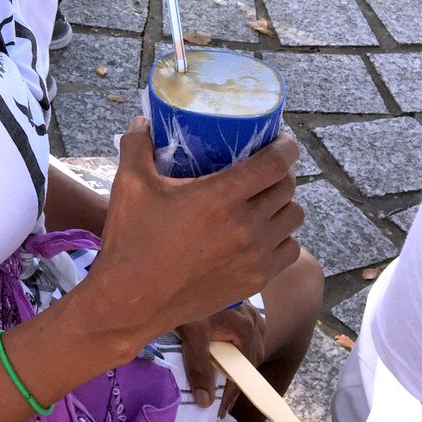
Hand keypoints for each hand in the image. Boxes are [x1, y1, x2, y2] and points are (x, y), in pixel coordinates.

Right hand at [82, 117, 301, 346]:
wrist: (131, 300)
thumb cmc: (131, 239)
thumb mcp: (128, 184)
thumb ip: (136, 145)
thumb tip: (142, 120)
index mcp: (220, 197)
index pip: (274, 164)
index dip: (285, 147)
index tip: (281, 139)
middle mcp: (246, 226)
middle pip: (287, 189)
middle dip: (281, 172)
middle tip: (265, 166)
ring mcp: (255, 257)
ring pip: (293, 220)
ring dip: (284, 204)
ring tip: (265, 199)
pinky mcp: (254, 281)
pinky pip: (289, 251)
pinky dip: (282, 237)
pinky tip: (264, 232)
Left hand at [176, 303, 264, 414]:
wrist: (180, 267)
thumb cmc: (188, 298)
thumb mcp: (191, 333)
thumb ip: (199, 366)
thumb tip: (206, 401)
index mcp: (246, 329)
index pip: (243, 373)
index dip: (231, 395)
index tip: (218, 411)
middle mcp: (252, 319)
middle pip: (250, 359)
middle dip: (237, 379)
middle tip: (220, 396)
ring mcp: (247, 309)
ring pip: (252, 342)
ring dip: (241, 359)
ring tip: (225, 372)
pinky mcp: (238, 301)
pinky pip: (249, 326)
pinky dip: (242, 339)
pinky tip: (230, 342)